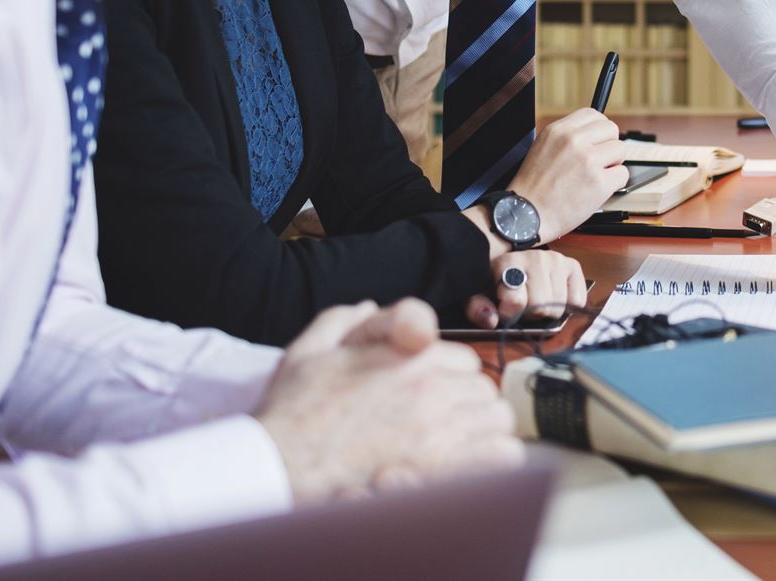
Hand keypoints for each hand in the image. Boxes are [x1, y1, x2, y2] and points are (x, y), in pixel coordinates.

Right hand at [257, 299, 518, 501]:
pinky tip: (470, 466)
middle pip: (481, 387)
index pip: (461, 357)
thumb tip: (368, 307)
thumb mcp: (310, 348)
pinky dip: (492, 459)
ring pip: (496, 417)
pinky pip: (499, 455)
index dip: (447, 376)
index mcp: (409, 352)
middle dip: (464, 403)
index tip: (429, 393)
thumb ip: (345, 320)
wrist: (275, 465)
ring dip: (480, 429)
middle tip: (440, 424)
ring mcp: (438, 427)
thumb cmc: (290, 410)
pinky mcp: (440, 469)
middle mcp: (431, 384)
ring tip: (455, 446)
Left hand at [466, 249, 588, 328]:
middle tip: (522, 306)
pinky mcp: (572, 266)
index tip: (502, 310)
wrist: (512, 261)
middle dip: (529, 313)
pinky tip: (553, 298)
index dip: (508, 314)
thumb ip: (477, 308)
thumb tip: (491, 320)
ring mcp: (556, 260)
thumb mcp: (477, 293)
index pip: (516, 301)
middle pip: (540, 306)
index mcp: (508, 262)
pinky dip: (567, 306)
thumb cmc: (495, 281)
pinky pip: (576, 300)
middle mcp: (536, 257)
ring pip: (558, 306)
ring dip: (546, 310)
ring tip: (535, 301)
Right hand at [507, 108, 628, 240]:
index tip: (598, 140)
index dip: (599, 129)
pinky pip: (622, 174)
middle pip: (611, 129)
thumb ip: (567, 138)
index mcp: (558, 130)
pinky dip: (614, 184)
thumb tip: (593, 134)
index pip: (593, 114)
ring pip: (620, 149)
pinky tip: (597, 190)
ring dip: (613, 164)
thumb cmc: (533, 188)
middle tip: (599, 160)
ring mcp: (588, 160)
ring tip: (595, 176)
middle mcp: (574, 141)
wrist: (525, 216)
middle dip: (608, 145)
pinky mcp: (599, 182)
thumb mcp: (542, 148)